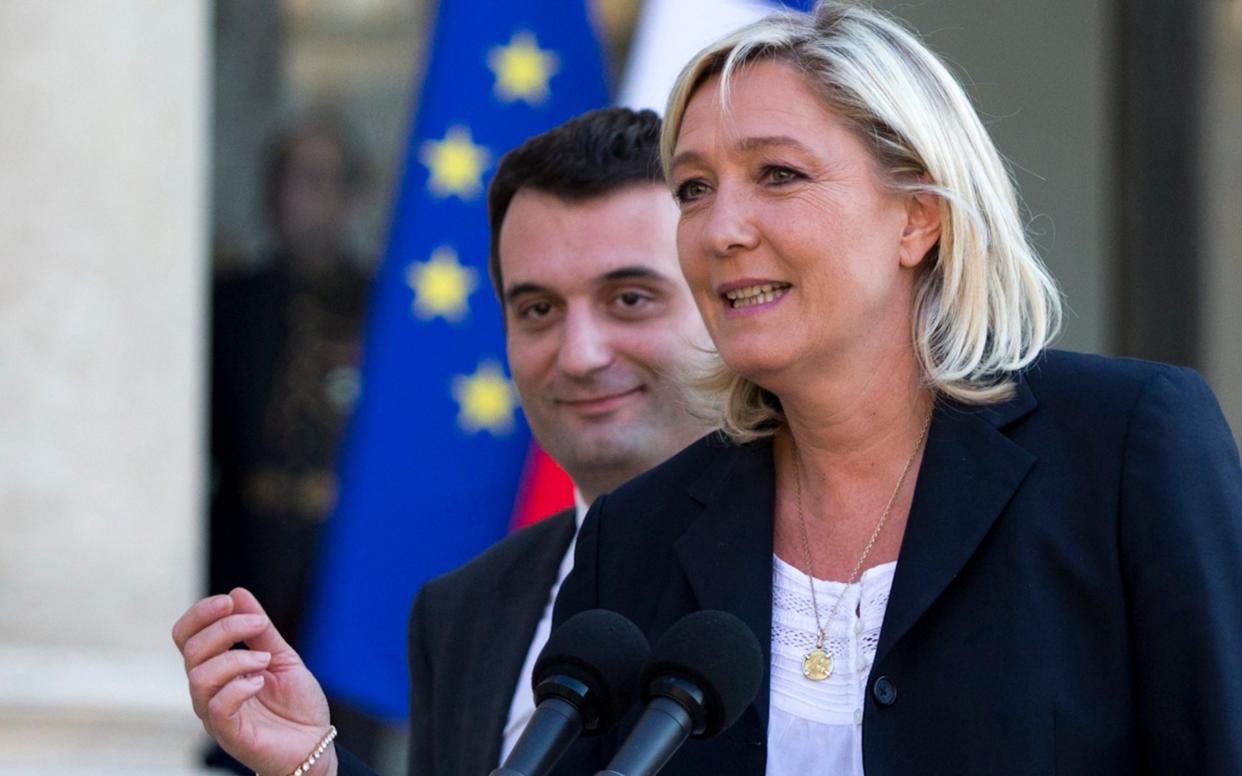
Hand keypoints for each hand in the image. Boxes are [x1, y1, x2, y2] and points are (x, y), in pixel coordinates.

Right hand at [172, 587, 337, 775]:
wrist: (315, 742)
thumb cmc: (296, 703)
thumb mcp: (281, 656)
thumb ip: (259, 629)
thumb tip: (238, 593)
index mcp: (217, 669)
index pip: (186, 636)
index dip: (201, 613)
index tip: (229, 601)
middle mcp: (209, 690)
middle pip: (191, 650)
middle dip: (225, 628)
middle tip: (259, 625)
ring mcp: (215, 714)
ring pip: (199, 677)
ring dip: (236, 658)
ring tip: (266, 661)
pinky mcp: (229, 734)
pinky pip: (217, 706)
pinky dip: (239, 686)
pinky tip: (261, 682)